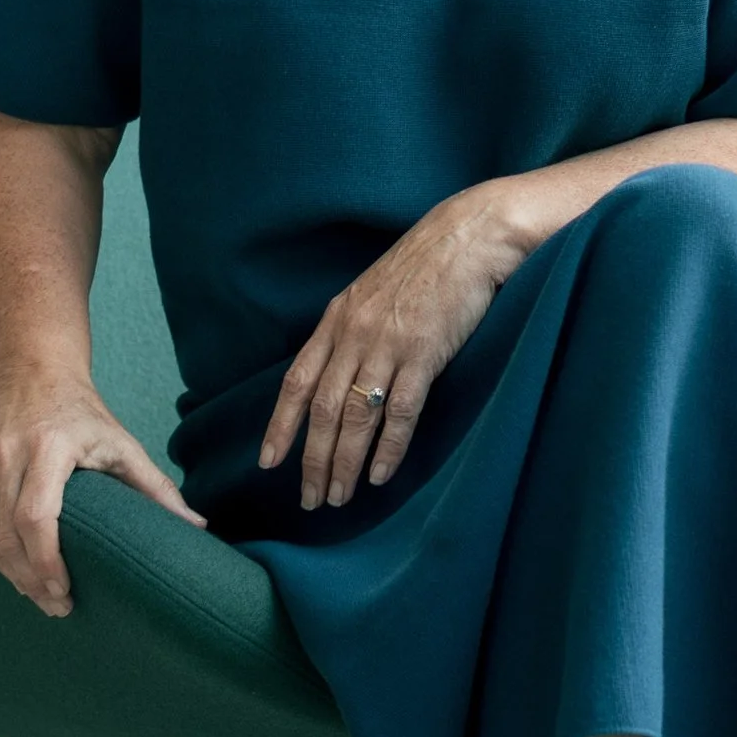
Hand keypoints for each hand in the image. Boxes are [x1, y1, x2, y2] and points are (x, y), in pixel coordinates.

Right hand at [0, 371, 205, 619]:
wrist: (31, 368)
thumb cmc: (82, 412)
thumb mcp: (121, 444)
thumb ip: (156, 488)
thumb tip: (198, 528)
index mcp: (47, 447)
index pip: (35, 519)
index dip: (45, 564)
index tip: (63, 593)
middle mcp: (4, 451)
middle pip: (6, 535)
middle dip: (29, 579)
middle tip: (54, 605)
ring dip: (8, 570)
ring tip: (35, 591)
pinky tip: (11, 562)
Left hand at [259, 187, 522, 510]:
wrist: (468, 237)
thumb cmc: (424, 265)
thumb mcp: (372, 293)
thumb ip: (352, 330)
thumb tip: (340, 373)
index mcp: (337, 320)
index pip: (298, 381)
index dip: (281, 425)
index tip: (268, 462)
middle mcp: (354, 335)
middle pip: (324, 410)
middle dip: (313, 460)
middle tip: (311, 499)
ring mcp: (387, 345)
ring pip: (356, 417)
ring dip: (345, 463)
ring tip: (340, 497)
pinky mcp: (424, 354)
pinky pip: (400, 412)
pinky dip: (388, 448)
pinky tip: (380, 474)